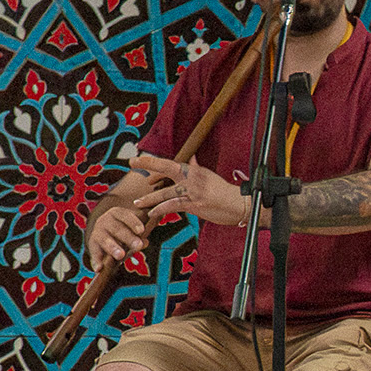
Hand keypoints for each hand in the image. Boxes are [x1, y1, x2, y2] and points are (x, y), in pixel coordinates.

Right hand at [86, 198, 148, 274]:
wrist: (103, 231)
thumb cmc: (122, 229)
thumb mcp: (131, 228)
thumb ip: (139, 235)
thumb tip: (145, 242)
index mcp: (116, 214)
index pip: (125, 216)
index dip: (134, 222)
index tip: (142, 230)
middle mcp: (105, 221)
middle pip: (117, 229)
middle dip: (128, 237)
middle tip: (138, 245)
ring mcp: (97, 233)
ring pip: (105, 240)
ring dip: (113, 248)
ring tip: (121, 255)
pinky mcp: (92, 246)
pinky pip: (94, 254)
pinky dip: (96, 261)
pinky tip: (99, 269)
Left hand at [131, 151, 247, 230]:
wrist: (238, 204)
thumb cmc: (224, 193)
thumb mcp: (209, 177)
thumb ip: (196, 168)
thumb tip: (190, 158)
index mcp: (194, 170)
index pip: (170, 163)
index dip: (154, 161)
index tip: (138, 159)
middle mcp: (192, 178)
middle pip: (166, 169)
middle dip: (148, 166)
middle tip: (132, 163)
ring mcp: (193, 191)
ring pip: (166, 192)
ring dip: (150, 198)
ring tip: (137, 202)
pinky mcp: (194, 204)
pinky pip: (174, 206)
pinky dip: (162, 209)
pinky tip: (153, 213)